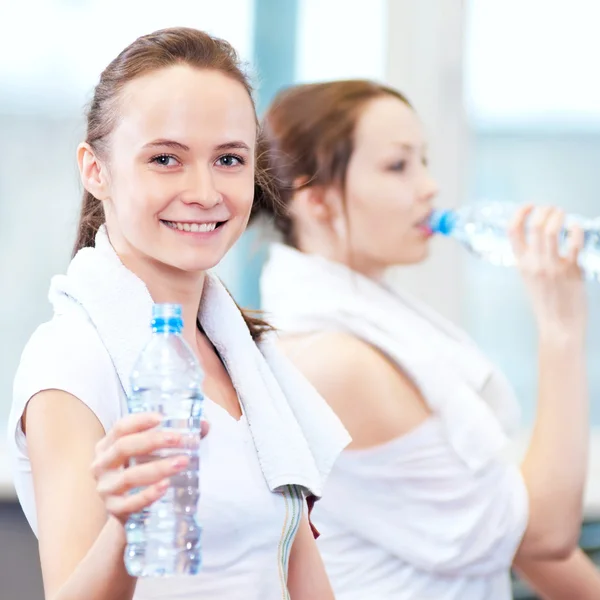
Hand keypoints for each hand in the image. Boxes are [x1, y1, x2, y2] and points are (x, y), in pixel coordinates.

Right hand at [91, 413, 208, 524]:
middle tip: (178, 439)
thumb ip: (177, 437)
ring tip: (182, 462)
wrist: (130, 512)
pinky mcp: (114, 510)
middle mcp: (101, 465)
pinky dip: (148, 494)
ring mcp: (105, 489)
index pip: (120, 427)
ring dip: (157, 467)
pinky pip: (130, 503)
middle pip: (123, 447)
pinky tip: (165, 486)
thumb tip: (204, 424)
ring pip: (129, 476)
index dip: (140, 421)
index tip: (162, 418)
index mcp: (108, 445)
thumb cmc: (144, 473)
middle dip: (152, 441)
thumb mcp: (153, 453)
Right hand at [509, 205, 586, 339]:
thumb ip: (532, 260)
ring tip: (563, 214)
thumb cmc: (547, 303)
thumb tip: (542, 238)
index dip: (520, 213)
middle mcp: (535, 263)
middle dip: (545, 210)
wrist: (558, 325)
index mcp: (521, 264)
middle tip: (552, 210)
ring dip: (558, 216)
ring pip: (552, 230)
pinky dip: (576, 230)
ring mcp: (553, 266)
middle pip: (535, 226)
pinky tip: (576, 228)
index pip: (513, 231)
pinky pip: (574, 243)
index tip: (529, 205)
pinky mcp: (572, 270)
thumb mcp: (530, 279)